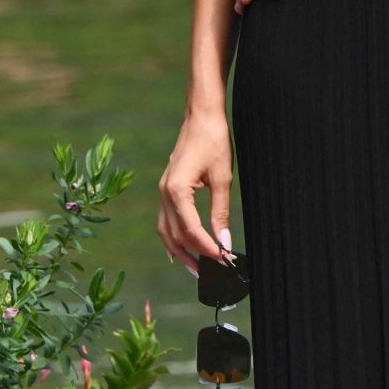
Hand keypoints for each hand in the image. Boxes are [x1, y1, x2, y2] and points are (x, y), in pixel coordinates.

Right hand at [158, 112, 234, 273]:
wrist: (202, 114)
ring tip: (195, 267)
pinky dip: (173, 235)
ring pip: (165, 230)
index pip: (190, 230)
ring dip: (179, 250)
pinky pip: (166, 219)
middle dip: (191, 256)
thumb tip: (224, 241)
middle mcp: (164, 193)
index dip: (206, 248)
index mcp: (177, 191)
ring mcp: (163, 190)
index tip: (222, 260)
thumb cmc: (214, 141)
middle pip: (174, 235)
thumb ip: (221, 212)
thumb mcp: (222, 178)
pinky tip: (182, 246)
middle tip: (208, 274)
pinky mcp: (167, 186)